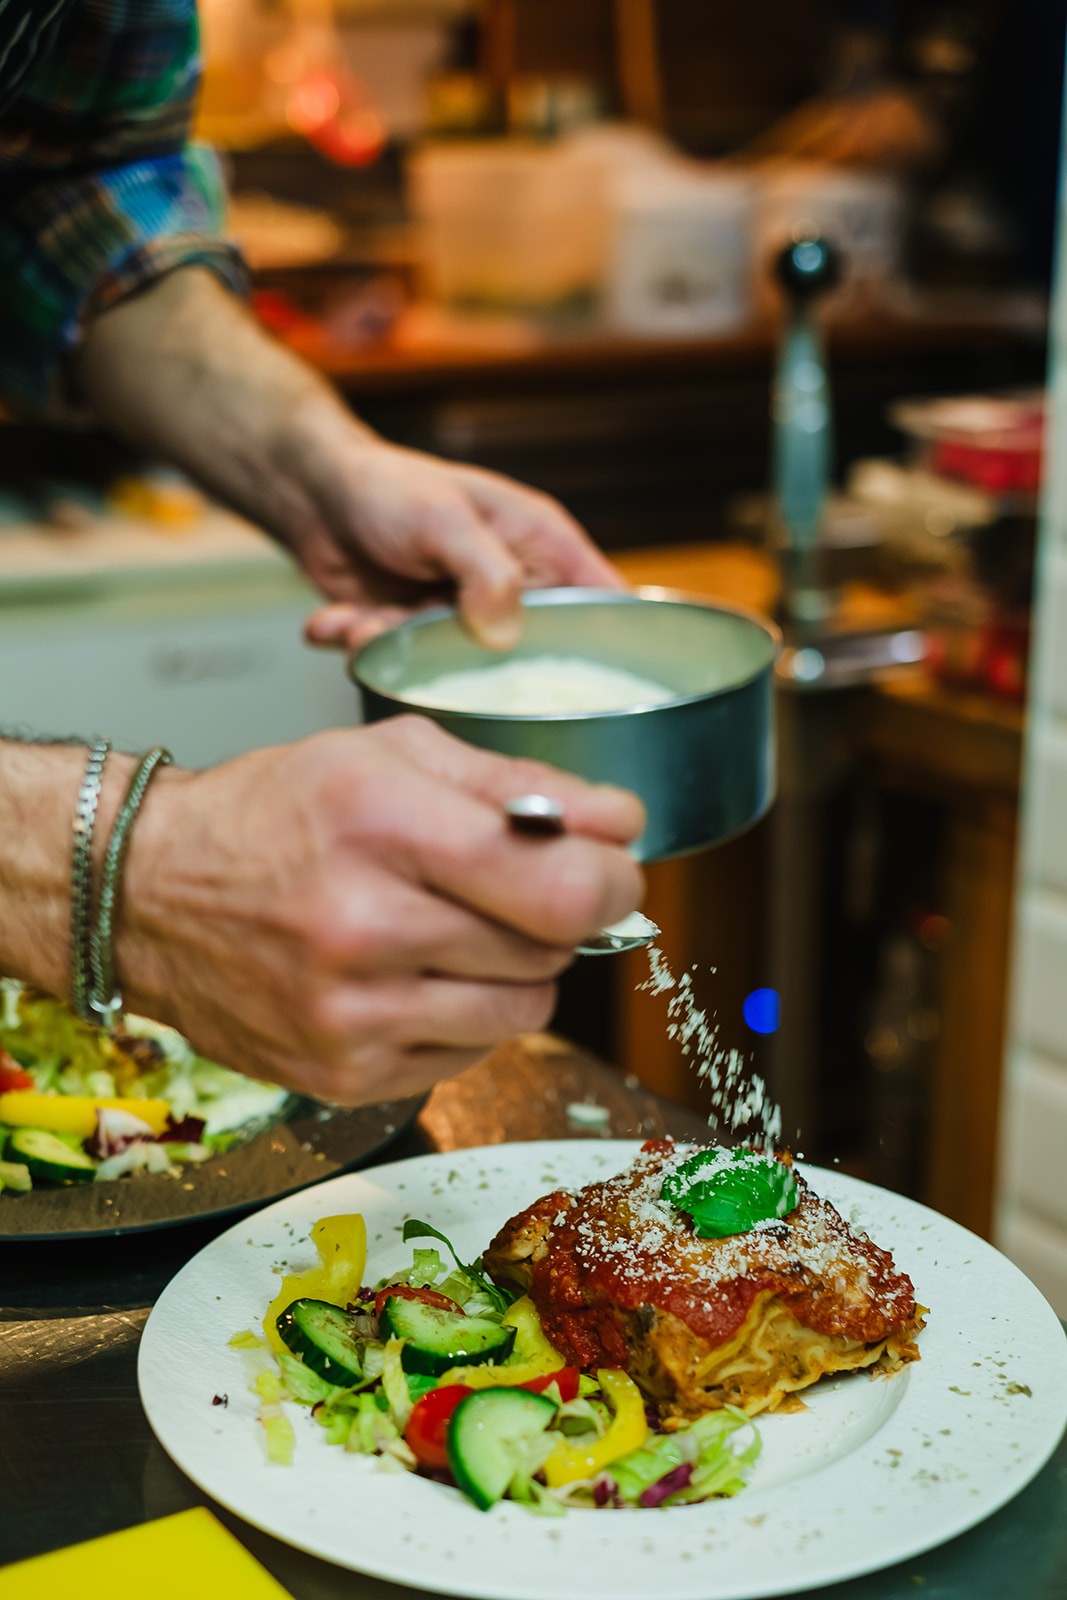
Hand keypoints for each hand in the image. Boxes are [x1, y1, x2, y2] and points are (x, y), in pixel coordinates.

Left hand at [77, 271, 622, 651]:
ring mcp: (466, 615)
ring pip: (456, 666)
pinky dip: (365, 648)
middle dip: (468, 662)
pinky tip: (335, 623)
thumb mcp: (443, 520)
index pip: (604, 608)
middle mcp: (514, 587)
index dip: (609, 651)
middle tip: (422, 646)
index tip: (590, 691)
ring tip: (360, 625)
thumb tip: (507, 636)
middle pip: (529, 656)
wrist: (311, 492)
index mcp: (544, 549)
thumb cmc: (386, 486)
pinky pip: (404, 662)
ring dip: (398, 652)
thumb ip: (486, 573)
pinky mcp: (418, 633)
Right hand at [119, 717, 644, 1104]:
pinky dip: (463, 1017)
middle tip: (513, 891)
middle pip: (549, 951)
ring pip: (521, 1014)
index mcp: (383, 826)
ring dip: (514, 972)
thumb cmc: (273, 813)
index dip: (613, 881)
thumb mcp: (391, 755)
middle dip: (555, 917)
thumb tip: (621, 823)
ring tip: (453, 933)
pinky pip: (468, 1056)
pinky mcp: (341, 1075)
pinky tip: (412, 976)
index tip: (612, 870)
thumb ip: (519, 787)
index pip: (561, 888)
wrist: (148, 893)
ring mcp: (349, 1015)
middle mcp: (364, 927)